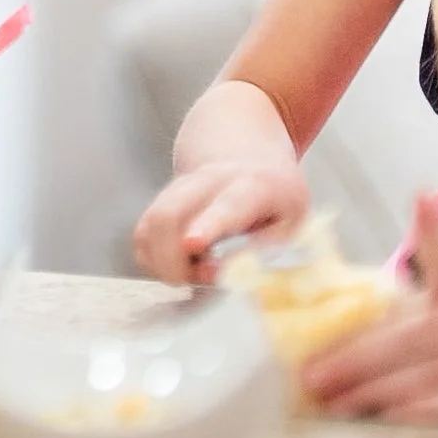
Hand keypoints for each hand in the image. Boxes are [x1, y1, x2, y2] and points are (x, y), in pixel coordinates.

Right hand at [132, 162, 311, 283]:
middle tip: (188, 282)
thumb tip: (235, 274)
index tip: (191, 245)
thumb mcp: (294, 223)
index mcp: (252, 186)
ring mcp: (180, 189)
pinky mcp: (162, 203)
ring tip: (187, 275)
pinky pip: (143, 234)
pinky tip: (177, 265)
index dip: (207, 226)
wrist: (248, 156)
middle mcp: (209, 181)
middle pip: (170, 214)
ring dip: (161, 262)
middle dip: (170, 259)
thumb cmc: (278, 199)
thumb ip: (266, 250)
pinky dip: (152, 259)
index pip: (226, 206)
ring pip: (150, 224)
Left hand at [302, 195, 437, 423]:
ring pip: (433, 379)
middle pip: (416, 342)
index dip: (434, 230)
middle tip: (312, 376)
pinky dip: (425, 413)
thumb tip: (352, 297)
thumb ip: (421, 284)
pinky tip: (389, 418)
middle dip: (359, 361)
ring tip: (336, 403)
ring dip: (380, 393)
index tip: (421, 199)